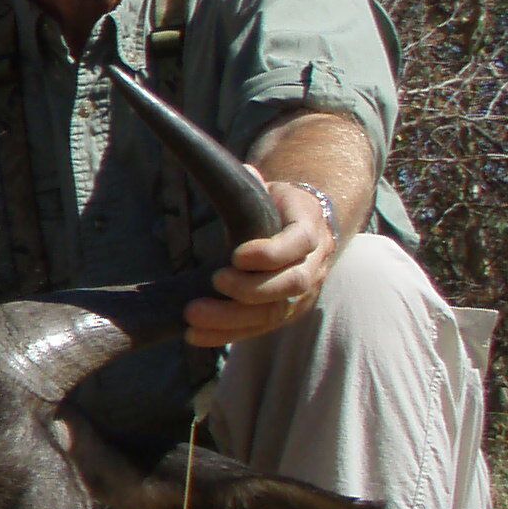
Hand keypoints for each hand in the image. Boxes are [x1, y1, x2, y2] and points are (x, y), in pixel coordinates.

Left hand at [183, 182, 339, 347]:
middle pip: (291, 283)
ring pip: (274, 312)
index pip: (299, 242)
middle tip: (216, 281)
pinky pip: (258, 329)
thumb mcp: (271, 187)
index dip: (271, 252)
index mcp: (310, 225)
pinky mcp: (285, 313)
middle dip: (251, 288)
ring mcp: (302, 293)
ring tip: (193, 315)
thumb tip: (244, 172)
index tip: (236, 254)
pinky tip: (194, 336)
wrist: (305, 225)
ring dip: (232, 318)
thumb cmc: (278, 204)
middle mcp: (314, 263)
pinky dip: (226, 334)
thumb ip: (255, 183)